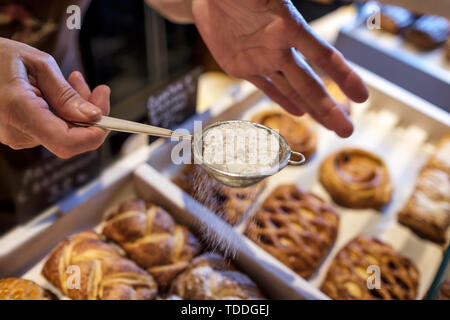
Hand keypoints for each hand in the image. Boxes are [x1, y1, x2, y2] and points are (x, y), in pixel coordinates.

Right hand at [0, 37, 109, 157]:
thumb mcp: (36, 64)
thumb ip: (66, 93)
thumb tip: (93, 117)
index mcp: (19, 111)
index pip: (66, 142)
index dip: (93, 136)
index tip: (109, 119)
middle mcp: (17, 132)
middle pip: (71, 137)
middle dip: (90, 114)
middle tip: (97, 88)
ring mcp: (17, 136)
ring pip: (64, 132)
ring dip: (77, 109)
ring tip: (74, 80)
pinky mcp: (20, 134)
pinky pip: (52, 128)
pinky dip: (63, 112)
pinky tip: (59, 91)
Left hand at [192, 0, 368, 136]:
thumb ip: (279, 0)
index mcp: (288, 26)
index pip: (322, 56)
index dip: (343, 76)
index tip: (361, 96)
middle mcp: (279, 47)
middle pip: (309, 83)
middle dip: (329, 108)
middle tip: (347, 131)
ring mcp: (262, 59)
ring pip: (292, 89)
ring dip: (312, 110)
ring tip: (331, 128)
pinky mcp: (242, 67)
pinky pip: (266, 87)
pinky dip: (282, 100)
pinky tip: (299, 113)